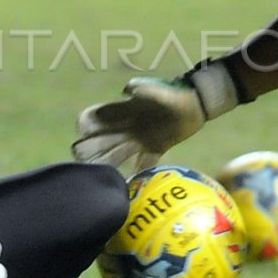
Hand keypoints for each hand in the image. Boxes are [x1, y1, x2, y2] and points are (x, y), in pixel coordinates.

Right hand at [72, 61, 240, 171]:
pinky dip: (137, 172)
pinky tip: (128, 187)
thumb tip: (128, 90)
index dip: (86, 124)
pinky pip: (143, 163)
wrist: (198, 104)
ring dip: (106, 163)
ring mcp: (140, 138)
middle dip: (90, 149)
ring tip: (96, 178)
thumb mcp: (162, 92)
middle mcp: (128, 125)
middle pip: (102, 139)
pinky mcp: (156, 147)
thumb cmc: (178, 94)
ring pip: (118, 153)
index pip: (97, 116)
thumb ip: (146, 91)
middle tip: (79, 162)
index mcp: (125, 110)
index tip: (82, 134)